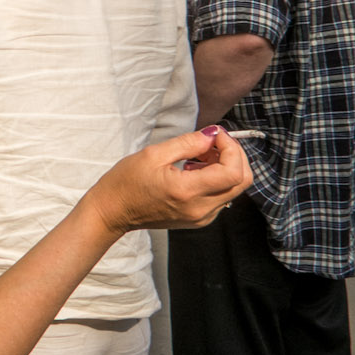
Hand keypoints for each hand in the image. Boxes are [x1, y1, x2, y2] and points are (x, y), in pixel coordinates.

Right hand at [83, 127, 253, 233]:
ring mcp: (201, 217)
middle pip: (242, 181)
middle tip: (212, 142)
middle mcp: (199, 209)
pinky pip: (222, 196)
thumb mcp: (153, 154)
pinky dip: (217, 179)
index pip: (233, 171)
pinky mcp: (199, 219)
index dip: (231, 148)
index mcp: (187, 192)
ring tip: (199, 155)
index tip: (215, 135)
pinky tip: (195, 170)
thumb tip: (212, 134)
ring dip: (225, 166)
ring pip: (234, 188)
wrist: (112, 212)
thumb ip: (188, 143)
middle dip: (233, 155)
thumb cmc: (125, 183)